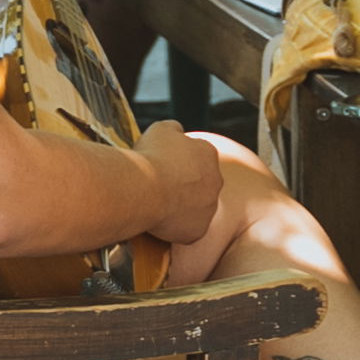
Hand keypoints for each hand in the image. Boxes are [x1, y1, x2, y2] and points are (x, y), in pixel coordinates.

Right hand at [140, 119, 225, 259]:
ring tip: (157, 204)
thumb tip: (177, 131)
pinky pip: (188, 229)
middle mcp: (216, 180)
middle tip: (160, 187)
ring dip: (181, 206)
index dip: (178, 162)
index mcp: (208, 153)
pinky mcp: (199, 230)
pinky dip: (176, 227)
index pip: (197, 157)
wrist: (143, 188)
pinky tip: (159, 220)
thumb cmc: (151, 156)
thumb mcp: (161, 129)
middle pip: (200, 183)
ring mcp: (209, 207)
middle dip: (184, 185)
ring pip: (195, 208)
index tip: (163, 166)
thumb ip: (174, 129)